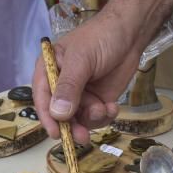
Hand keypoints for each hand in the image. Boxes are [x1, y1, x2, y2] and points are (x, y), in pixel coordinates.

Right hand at [33, 13, 142, 144]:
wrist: (130, 35)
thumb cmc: (100, 38)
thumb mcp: (81, 61)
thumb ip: (69, 87)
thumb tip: (58, 113)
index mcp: (49, 71)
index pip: (42, 98)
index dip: (48, 118)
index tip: (56, 133)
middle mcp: (61, 86)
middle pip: (60, 115)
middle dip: (72, 126)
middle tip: (83, 137)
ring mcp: (80, 95)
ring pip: (79, 120)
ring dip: (93, 118)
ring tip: (105, 107)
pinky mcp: (97, 101)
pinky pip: (96, 119)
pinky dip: (105, 116)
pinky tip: (113, 106)